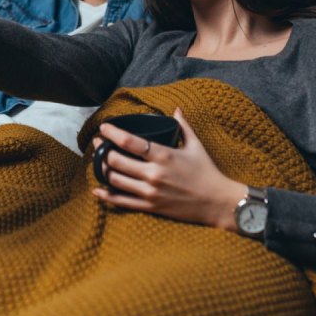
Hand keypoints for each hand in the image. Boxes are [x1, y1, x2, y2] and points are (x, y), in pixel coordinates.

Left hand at [91, 107, 244, 230]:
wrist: (218, 202)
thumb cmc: (207, 172)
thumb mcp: (196, 145)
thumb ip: (183, 126)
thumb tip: (176, 109)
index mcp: (163, 155)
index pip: (129, 142)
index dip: (112, 133)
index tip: (103, 128)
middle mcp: (154, 174)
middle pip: (116, 161)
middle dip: (102, 150)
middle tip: (97, 143)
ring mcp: (151, 192)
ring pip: (115, 180)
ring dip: (102, 169)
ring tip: (99, 161)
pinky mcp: (151, 207)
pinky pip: (122, 202)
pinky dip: (106, 196)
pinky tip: (97, 190)